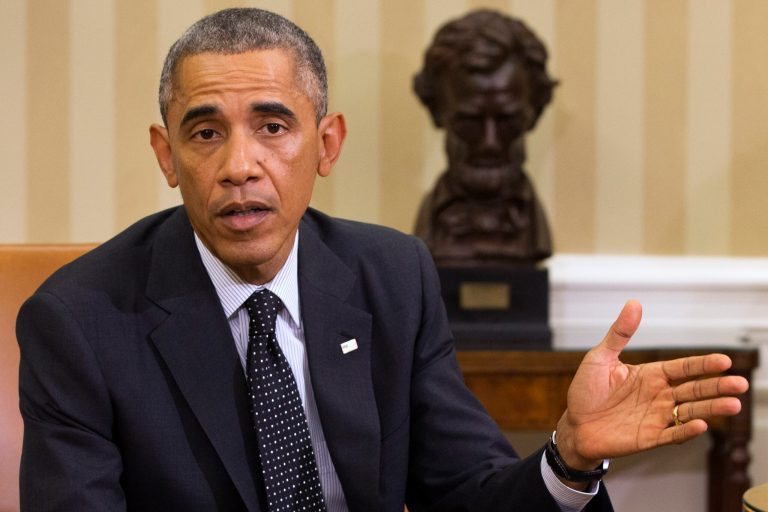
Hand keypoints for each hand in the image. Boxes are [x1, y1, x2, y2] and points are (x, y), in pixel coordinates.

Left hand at [554, 300, 748, 471]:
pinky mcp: (650, 437)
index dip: (702, 365)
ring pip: (690, 412)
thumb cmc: (586, 391)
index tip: (724, 361)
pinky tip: (700, 425)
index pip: (683, 368)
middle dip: (717, 386)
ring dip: (711, 408)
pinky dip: (686, 431)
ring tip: (733, 405)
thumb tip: (634, 304)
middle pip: (694, 389)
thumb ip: (619, 333)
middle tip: (740, 384)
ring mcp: (656, 417)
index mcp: (651, 375)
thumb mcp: (600, 357)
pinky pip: (672, 435)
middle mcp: (659, 395)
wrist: (575, 425)